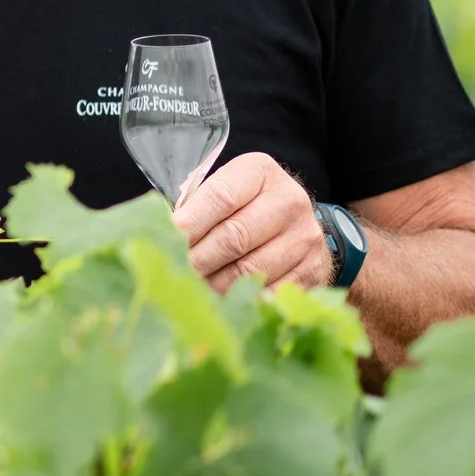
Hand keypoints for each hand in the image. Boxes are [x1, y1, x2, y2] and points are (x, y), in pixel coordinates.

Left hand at [176, 152, 333, 291]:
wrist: (296, 225)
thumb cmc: (243, 207)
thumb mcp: (222, 193)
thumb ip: (195, 207)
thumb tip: (160, 235)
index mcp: (260, 172)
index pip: (220, 197)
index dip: (189, 223)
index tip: (164, 241)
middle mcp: (289, 200)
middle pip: (234, 237)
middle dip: (197, 259)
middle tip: (173, 274)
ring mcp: (306, 237)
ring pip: (250, 270)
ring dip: (215, 285)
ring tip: (192, 290)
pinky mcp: (314, 270)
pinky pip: (270, 293)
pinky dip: (242, 301)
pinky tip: (222, 303)